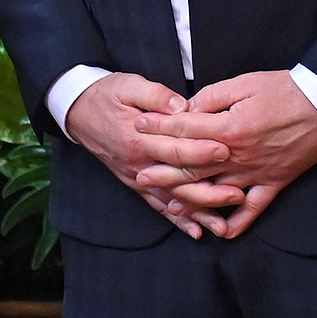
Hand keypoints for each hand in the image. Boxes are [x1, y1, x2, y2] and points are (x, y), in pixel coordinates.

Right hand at [65, 72, 241, 237]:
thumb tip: (182, 106)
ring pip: (171, 200)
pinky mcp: (136, 184)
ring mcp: (137, 177)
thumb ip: (155, 94)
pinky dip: (177, 220)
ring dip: (198, 214)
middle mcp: (138, 162)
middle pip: (178, 180)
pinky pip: (158, 206)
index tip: (226, 151)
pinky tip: (196, 232)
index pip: (174, 148)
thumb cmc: (107, 95)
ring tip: (223, 226)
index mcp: (138, 137)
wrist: (79, 112)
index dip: (201, 150)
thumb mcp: (128, 85)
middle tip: (237, 194)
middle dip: (209, 190)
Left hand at [135, 71, 316, 238]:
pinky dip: (237, 222)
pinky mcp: (275, 183)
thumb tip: (188, 109)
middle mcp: (239, 156)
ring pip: (217, 191)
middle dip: (164, 170)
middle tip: (140, 175)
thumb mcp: (244, 83)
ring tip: (169, 204)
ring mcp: (256, 173)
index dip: (158, 127)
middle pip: (194, 166)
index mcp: (229, 129)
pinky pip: (253, 209)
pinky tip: (221, 231)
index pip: (185, 130)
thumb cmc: (284, 90)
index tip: (138, 126)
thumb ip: (212, 97)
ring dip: (192, 199)